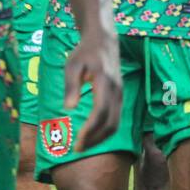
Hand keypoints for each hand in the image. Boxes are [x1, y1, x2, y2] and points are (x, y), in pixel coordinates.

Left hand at [64, 27, 121, 150]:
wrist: (104, 40)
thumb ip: (71, 86)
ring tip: (83, 145)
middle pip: (111, 123)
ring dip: (101, 138)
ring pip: (116, 124)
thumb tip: (69, 108)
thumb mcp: (72, 65)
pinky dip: (105, 131)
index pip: (100, 112)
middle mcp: (116, 91)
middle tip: (77, 149)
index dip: (90, 130)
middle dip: (95, 139)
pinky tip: (92, 134)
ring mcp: (120, 94)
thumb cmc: (85, 52)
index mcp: (104, 82)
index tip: (77, 142)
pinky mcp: (120, 96)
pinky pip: (116, 119)